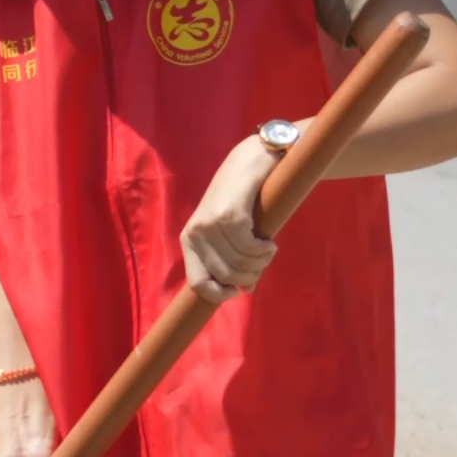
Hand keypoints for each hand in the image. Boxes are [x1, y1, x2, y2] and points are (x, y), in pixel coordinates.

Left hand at [180, 135, 281, 303]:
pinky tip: (268, 239)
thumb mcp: (227, 233)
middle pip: (225, 276)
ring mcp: (209, 224)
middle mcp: (194, 233)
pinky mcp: (228, 215)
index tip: (242, 288)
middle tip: (263, 261)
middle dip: (250, 276)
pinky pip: (251, 248)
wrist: (251, 161)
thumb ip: (230, 260)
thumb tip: (243, 290)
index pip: (198, 284)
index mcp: (188, 240)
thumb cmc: (242, 200)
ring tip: (267, 248)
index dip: (222, 295)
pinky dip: (265, 250)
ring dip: (261, 262)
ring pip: (240, 264)